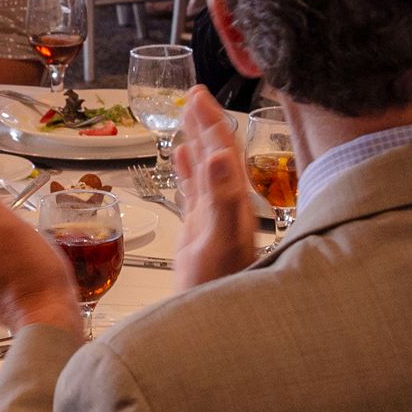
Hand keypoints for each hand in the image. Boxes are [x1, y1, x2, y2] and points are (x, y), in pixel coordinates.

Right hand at [169, 87, 258, 287]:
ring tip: (186, 114)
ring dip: (196, 141)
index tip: (199, 97)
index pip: (224, 150)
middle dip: (205, 123)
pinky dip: (185, 170)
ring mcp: (212, 215)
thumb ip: (221, 197)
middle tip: (193, 95)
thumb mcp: (218, 239)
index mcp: (233, 200)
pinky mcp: (199, 229)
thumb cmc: (218, 284)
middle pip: (216, 153)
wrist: (213, 316)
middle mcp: (226, 203)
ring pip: (204, 168)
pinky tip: (178, 156)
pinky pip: (192, 191)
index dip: (212, 122)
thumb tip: (220, 155)